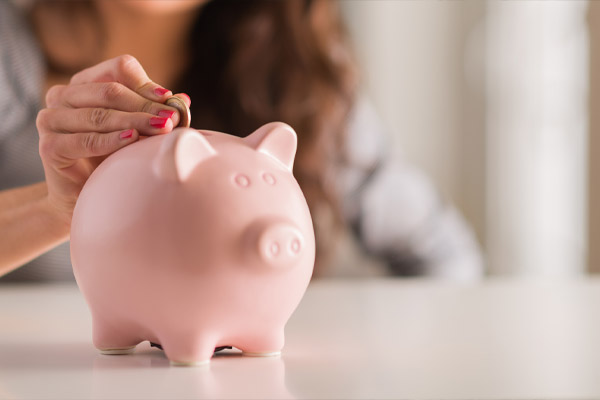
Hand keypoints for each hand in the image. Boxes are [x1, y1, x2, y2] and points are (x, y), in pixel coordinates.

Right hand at [36, 54, 190, 225]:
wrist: (83, 195)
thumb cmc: (111, 158)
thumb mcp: (135, 130)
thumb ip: (154, 113)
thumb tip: (183, 99)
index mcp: (84, 83)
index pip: (118, 70)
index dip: (146, 84)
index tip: (169, 101)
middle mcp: (63, 95)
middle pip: (111, 91)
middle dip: (145, 105)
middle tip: (171, 119)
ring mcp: (51, 119)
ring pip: (100, 114)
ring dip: (134, 121)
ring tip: (161, 129)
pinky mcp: (49, 146)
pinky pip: (85, 140)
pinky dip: (111, 140)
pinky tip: (131, 140)